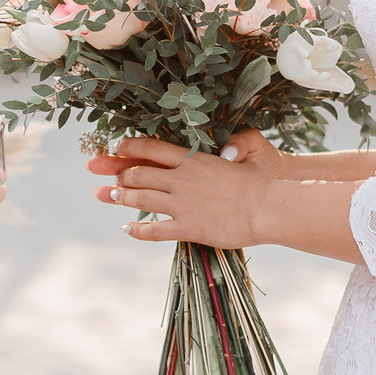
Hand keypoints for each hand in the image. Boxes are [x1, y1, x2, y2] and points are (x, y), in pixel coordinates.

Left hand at [88, 135, 272, 248]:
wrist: (269, 207)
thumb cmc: (262, 180)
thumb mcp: (249, 150)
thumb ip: (235, 144)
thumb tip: (226, 148)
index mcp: (194, 159)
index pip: (152, 149)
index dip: (130, 148)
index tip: (116, 148)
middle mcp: (182, 179)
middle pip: (140, 174)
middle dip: (119, 174)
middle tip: (106, 177)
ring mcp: (183, 204)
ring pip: (142, 199)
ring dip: (122, 197)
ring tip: (109, 196)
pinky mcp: (188, 228)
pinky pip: (155, 230)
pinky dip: (138, 229)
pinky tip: (127, 228)